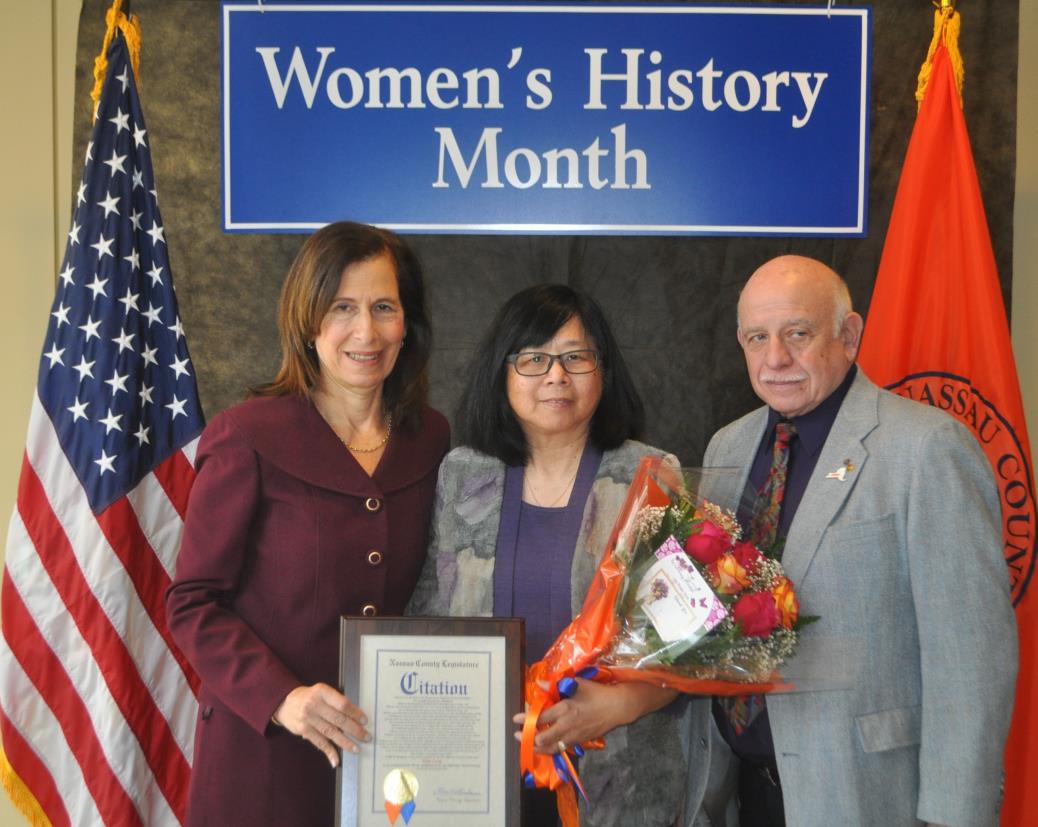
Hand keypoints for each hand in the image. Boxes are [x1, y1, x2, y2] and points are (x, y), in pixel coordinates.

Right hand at [272, 683, 370, 767]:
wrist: (285, 702)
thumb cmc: (310, 697)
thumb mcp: (322, 692)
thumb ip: (336, 701)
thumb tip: (355, 716)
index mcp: (322, 692)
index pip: (342, 704)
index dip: (355, 713)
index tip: (364, 721)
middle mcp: (314, 705)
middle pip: (338, 720)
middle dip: (354, 730)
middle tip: (366, 737)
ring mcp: (308, 719)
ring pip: (330, 733)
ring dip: (345, 743)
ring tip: (356, 749)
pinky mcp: (303, 731)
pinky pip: (319, 743)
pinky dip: (329, 752)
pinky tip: (336, 760)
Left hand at [511, 679, 677, 753]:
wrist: (617, 707)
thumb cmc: (597, 693)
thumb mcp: (577, 684)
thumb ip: (557, 685)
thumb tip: (539, 684)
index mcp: (565, 709)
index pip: (540, 718)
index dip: (526, 719)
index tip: (515, 719)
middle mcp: (567, 725)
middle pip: (542, 738)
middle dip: (528, 737)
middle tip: (519, 734)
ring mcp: (574, 736)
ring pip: (551, 748)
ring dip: (538, 747)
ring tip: (529, 744)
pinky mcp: (580, 742)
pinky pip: (562, 749)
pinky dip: (551, 749)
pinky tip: (545, 746)